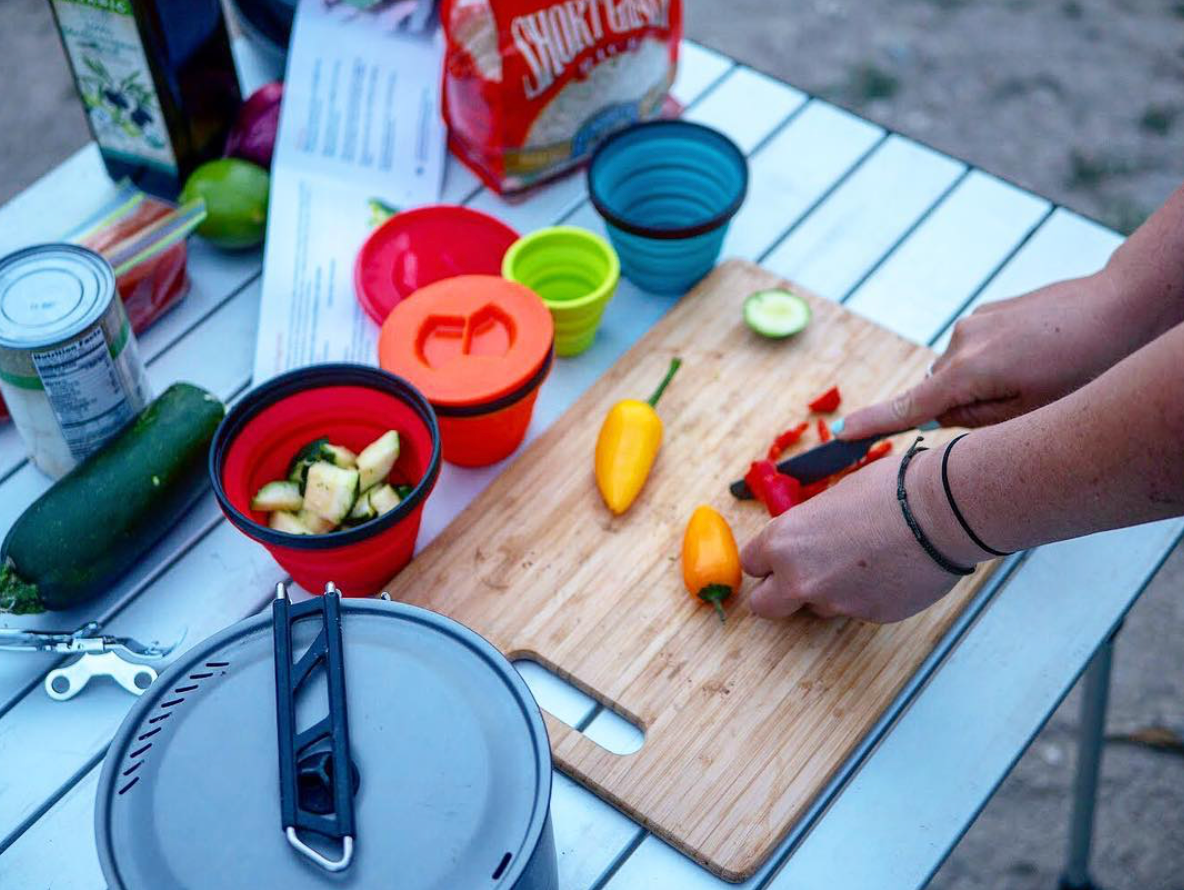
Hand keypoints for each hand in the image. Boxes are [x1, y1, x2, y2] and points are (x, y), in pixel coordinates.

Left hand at [740, 449, 986, 622]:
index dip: (766, 561)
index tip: (777, 559)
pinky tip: (885, 570)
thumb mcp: (832, 498)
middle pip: (764, 605)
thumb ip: (806, 527)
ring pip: (813, 608)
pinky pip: (853, 610)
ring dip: (826, 592)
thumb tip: (803, 538)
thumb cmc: (890, 490)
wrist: (942, 511)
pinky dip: (862, 595)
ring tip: (859, 562)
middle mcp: (799, 577)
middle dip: (777, 593)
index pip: (751, 565)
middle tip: (799, 577)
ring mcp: (833, 602)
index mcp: (784, 540)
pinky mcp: (867, 617)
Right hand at [840, 271, 1133, 438]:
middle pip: (941, 392)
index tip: (842, 435)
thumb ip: (980, 419)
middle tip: (1024, 402)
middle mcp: (961, 342)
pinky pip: (977, 350)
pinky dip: (997, 361)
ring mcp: (975, 322)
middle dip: (967, 406)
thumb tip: (945, 414)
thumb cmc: (1087, 366)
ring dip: (986, 383)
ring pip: (961, 372)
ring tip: (1040, 374)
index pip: (909, 407)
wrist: (1124, 303)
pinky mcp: (990, 311)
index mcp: (968, 372)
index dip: (873, 424)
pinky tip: (1040, 354)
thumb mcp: (1034, 410)